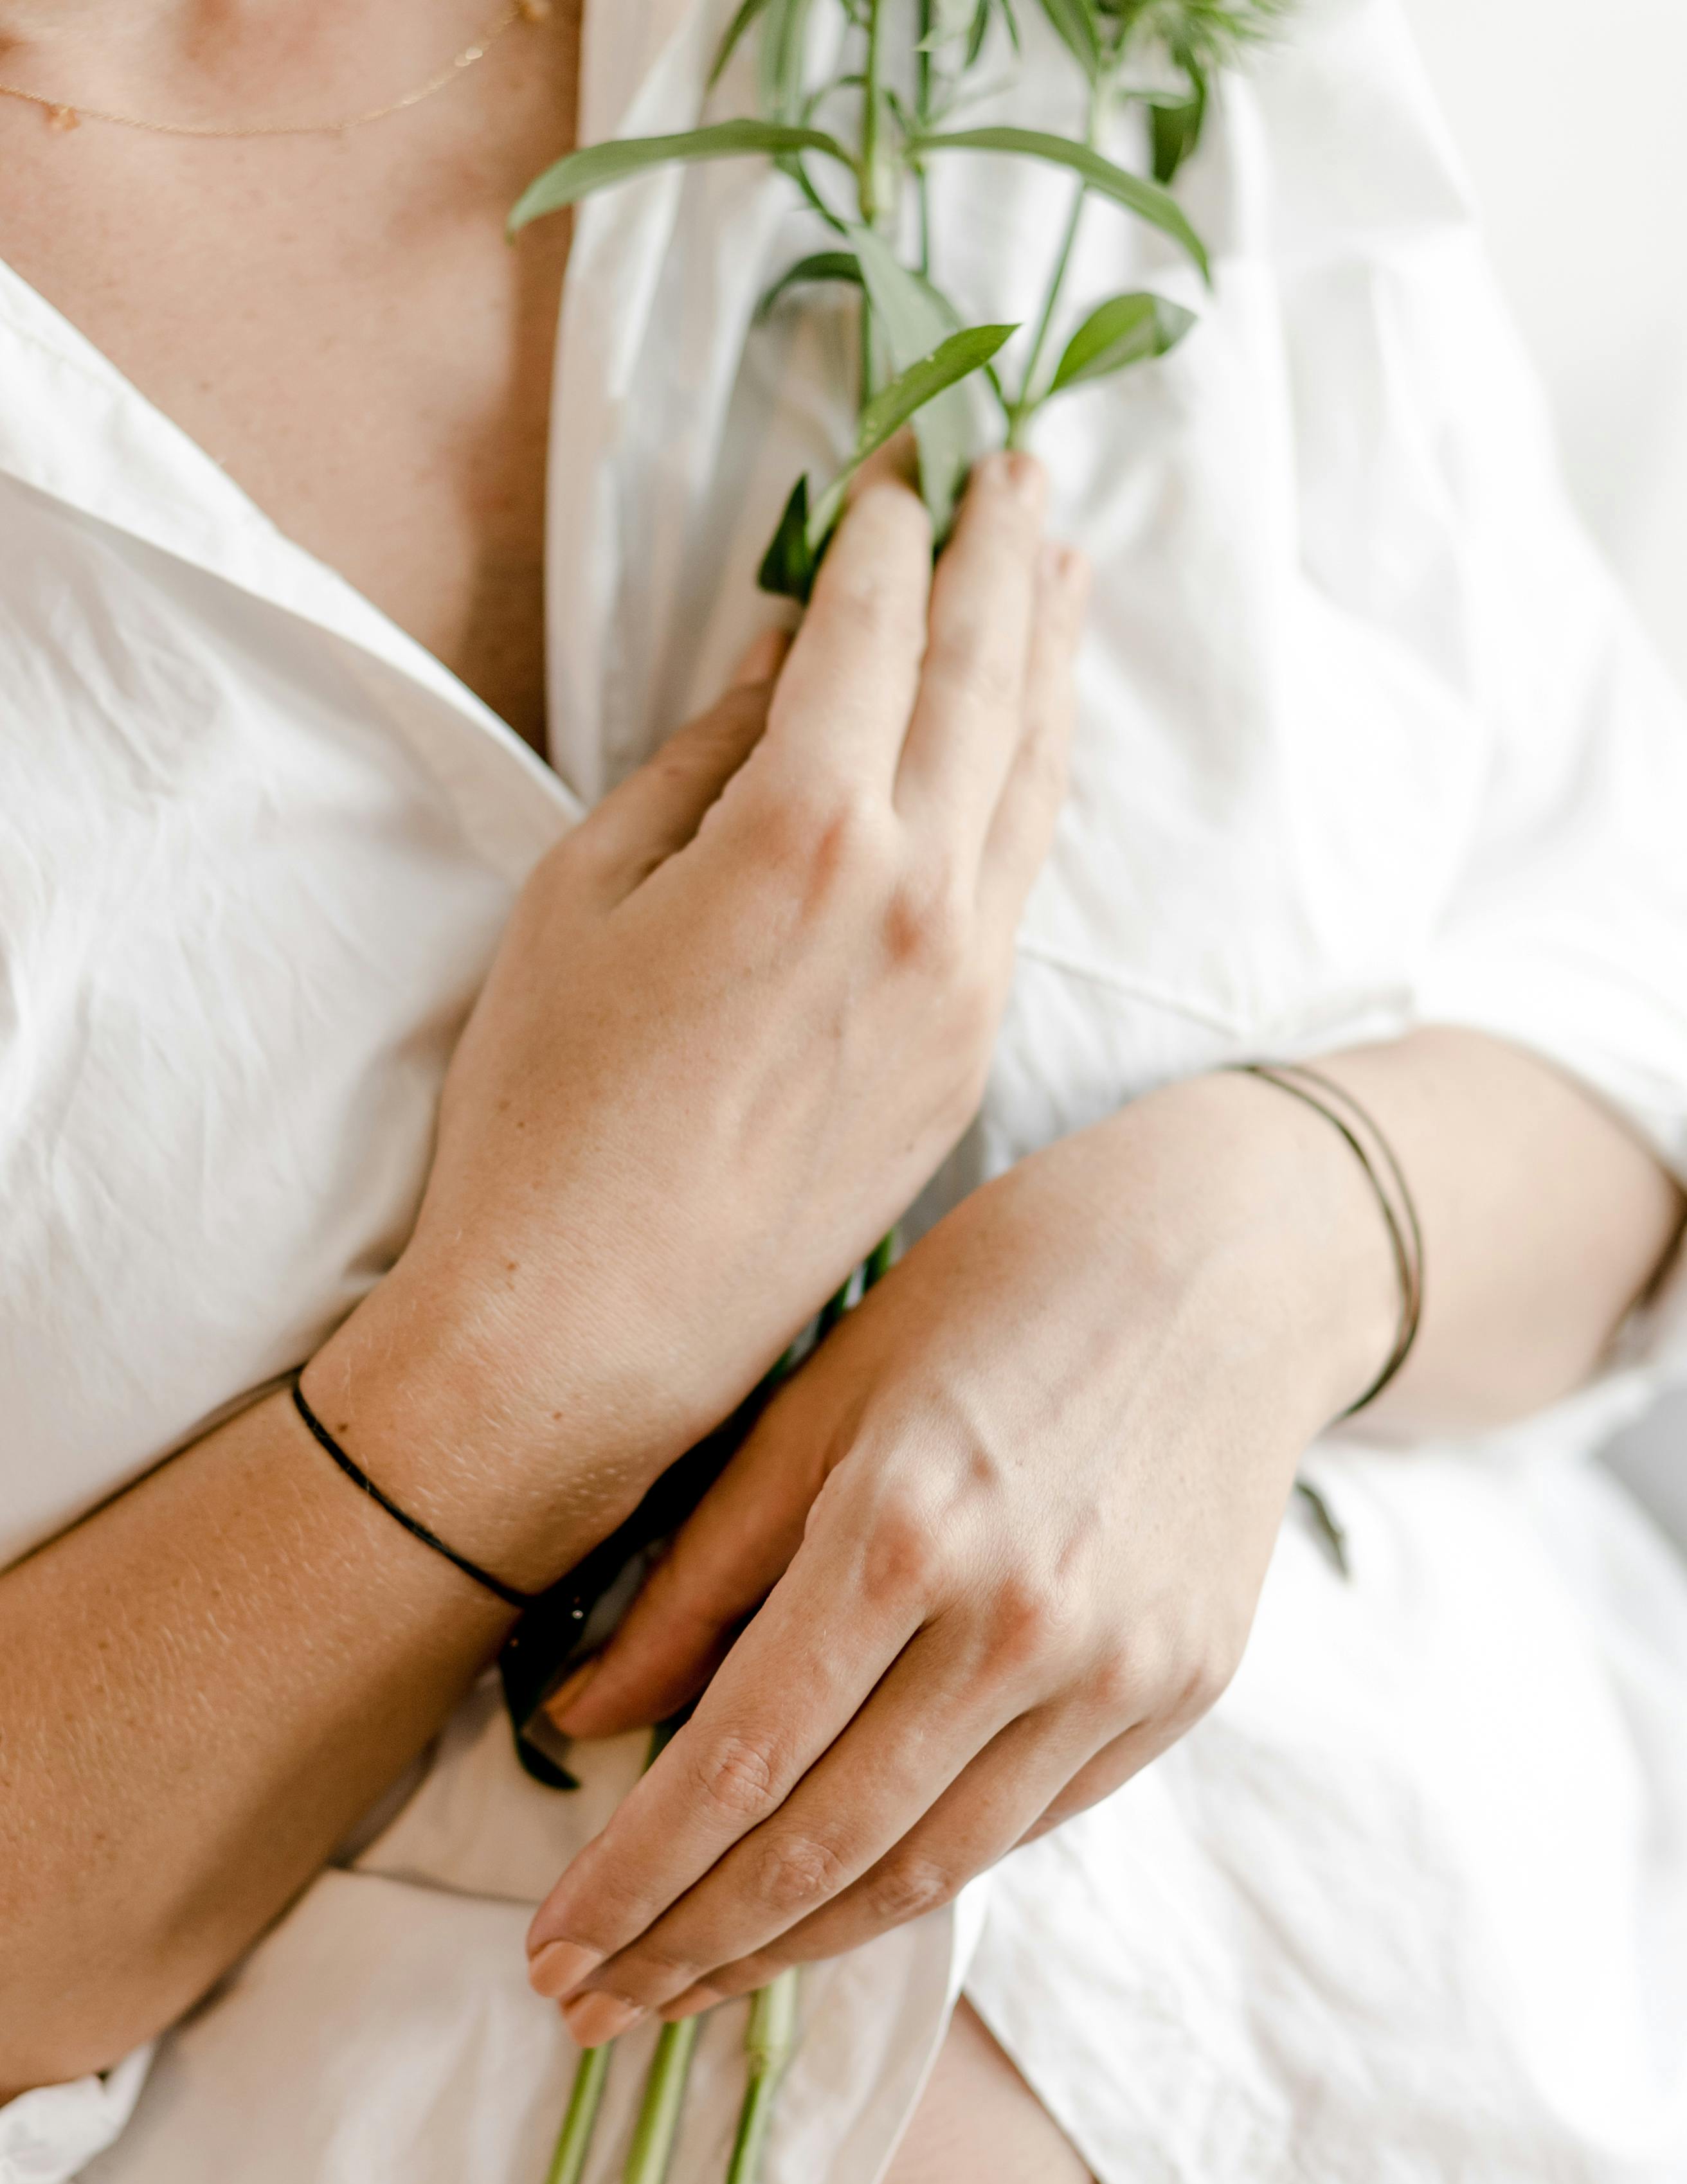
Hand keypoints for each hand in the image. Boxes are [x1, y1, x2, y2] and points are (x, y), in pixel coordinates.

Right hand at [309, 455, 1086, 1586]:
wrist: (592, 1327)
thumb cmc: (547, 1111)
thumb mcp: (582, 896)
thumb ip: (699, 759)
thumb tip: (784, 657)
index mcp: (809, 835)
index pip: (877, 635)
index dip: (888, 538)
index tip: (897, 470)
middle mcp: (920, 899)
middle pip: (989, 684)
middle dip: (1004, 561)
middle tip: (1018, 470)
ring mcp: (964, 986)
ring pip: (1031, 781)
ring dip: (1049, 661)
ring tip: (1061, 570)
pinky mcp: (969, 1059)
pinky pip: (1022, 880)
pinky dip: (1033, 783)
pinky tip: (1032, 743)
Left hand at [523, 1072, 1399, 2039]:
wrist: (1229, 1262)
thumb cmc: (992, 1294)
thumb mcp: (819, 1396)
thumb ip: (700, 1573)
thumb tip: (581, 1723)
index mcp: (903, 1526)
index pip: (735, 1761)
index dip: (630, 1879)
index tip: (547, 1947)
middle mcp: (1018, 1622)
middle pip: (820, 1846)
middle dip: (686, 1947)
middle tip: (585, 2008)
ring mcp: (1115, 1672)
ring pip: (923, 1873)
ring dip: (788, 1950)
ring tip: (683, 1989)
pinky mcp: (1180, 1696)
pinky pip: (1017, 1830)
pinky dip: (906, 1883)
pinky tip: (823, 1907)